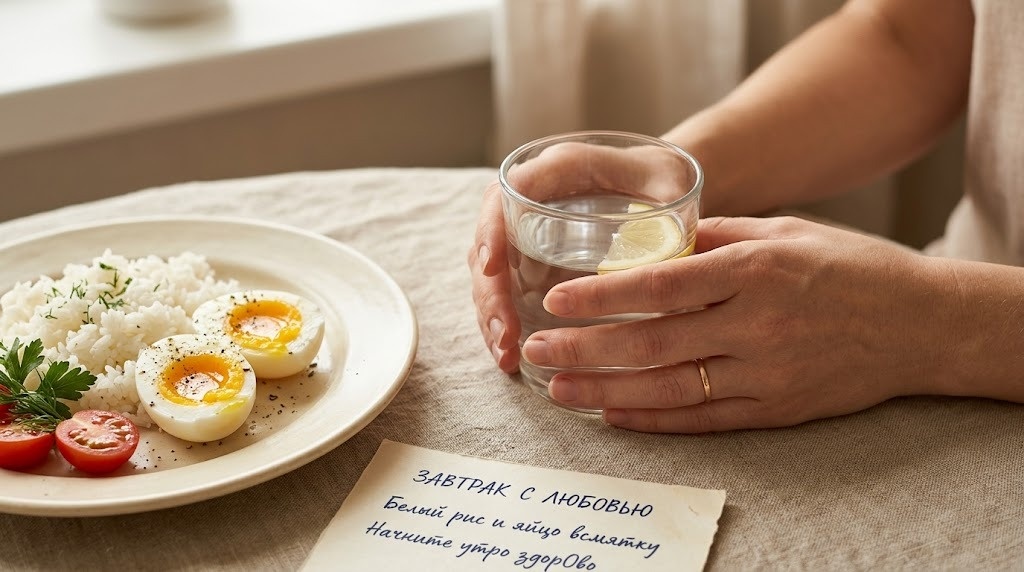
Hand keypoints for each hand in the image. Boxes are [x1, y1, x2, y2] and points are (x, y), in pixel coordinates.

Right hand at [468, 141, 694, 373]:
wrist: (656, 183)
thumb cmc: (663, 179)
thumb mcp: (669, 181)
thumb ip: (666, 205)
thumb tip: (659, 251)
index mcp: (557, 168)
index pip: (505, 195)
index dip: (491, 231)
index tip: (490, 267)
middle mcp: (530, 199)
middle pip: (490, 243)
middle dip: (491, 292)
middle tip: (505, 334)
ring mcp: (524, 232)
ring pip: (491, 273)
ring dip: (492, 315)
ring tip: (507, 356)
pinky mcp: (529, 260)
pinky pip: (505, 291)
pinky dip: (504, 323)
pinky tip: (511, 357)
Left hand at [524, 216, 957, 432]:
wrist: (921, 323)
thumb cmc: (850, 266)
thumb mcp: (785, 232)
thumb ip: (716, 238)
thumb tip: (650, 243)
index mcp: (755, 269)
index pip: (661, 284)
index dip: (603, 297)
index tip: (557, 301)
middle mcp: (756, 324)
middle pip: (653, 342)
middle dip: (585, 348)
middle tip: (537, 350)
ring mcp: (766, 373)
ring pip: (669, 387)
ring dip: (605, 390)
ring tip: (558, 388)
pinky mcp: (776, 408)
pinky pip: (704, 419)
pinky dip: (654, 419)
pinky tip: (612, 414)